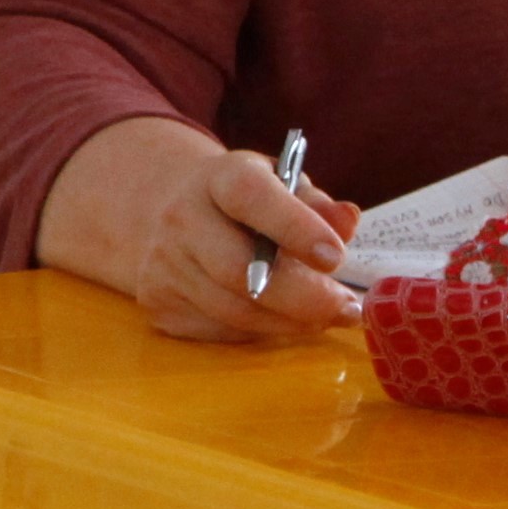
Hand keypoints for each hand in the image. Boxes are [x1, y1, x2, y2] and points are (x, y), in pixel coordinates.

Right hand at [36, 116, 364, 342]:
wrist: (174, 217)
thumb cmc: (249, 206)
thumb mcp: (286, 188)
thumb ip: (319, 206)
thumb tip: (347, 220)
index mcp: (219, 177)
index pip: (250, 196)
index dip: (295, 227)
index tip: (335, 257)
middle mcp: (181, 218)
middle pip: (238, 270)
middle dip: (302, 298)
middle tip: (348, 309)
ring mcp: (163, 264)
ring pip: (234, 311)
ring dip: (291, 322)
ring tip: (329, 316)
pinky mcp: (159, 303)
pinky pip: (222, 330)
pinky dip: (263, 330)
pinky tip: (285, 319)